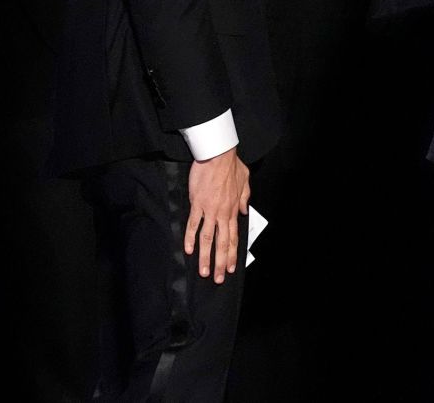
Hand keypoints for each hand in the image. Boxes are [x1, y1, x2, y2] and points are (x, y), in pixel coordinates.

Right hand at [185, 147, 250, 281]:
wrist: (219, 155)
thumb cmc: (232, 165)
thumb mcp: (245, 181)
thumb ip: (245, 198)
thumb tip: (244, 211)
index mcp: (234, 209)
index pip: (233, 236)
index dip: (232, 253)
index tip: (231, 267)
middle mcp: (223, 213)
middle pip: (222, 243)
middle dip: (221, 262)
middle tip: (218, 278)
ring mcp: (210, 210)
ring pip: (208, 238)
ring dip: (206, 257)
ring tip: (204, 272)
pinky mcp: (197, 204)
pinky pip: (193, 225)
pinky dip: (189, 238)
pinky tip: (187, 250)